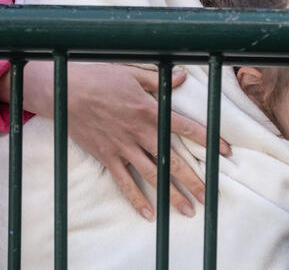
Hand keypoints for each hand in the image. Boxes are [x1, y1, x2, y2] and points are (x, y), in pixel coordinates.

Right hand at [0, 61, 230, 220]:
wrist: (62, 90)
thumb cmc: (96, 76)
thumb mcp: (130, 72)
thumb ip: (158, 80)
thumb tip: (182, 77)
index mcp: (148, 110)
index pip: (185, 128)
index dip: (207, 140)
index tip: (225, 152)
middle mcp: (138, 132)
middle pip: (172, 160)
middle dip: (193, 179)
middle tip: (208, 196)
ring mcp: (122, 147)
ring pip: (152, 175)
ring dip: (171, 195)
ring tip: (188, 210)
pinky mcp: (106, 156)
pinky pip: (124, 182)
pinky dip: (136, 199)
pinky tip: (149, 214)